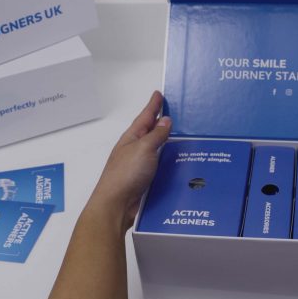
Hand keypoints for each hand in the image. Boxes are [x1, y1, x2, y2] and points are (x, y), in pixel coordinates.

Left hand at [89, 91, 171, 230]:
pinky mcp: (145, 180)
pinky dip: (168, 161)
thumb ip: (156, 135)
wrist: (115, 204)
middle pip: (151, 132)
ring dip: (167, 143)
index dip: (153, 105)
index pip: (145, 117)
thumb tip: (166, 121)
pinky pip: (160, 166)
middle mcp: (135, 150)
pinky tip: (178, 163)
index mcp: (132, 138)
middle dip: (161, 123)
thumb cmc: (126, 174)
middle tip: (174, 112)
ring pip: (156, 150)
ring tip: (181, 137)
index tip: (159, 94)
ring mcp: (139, 165)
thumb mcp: (143, 149)